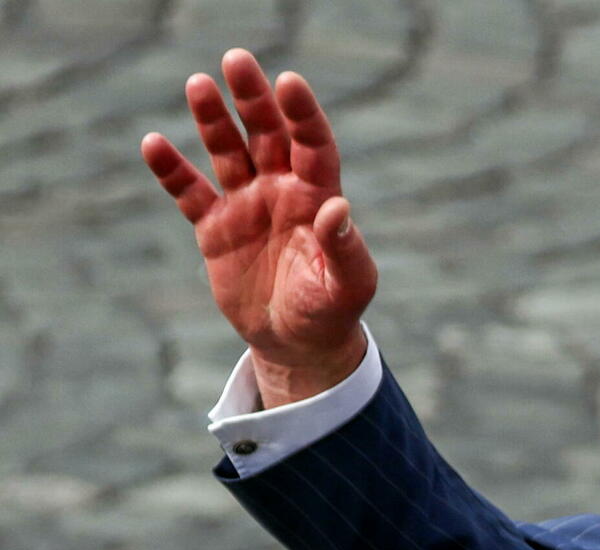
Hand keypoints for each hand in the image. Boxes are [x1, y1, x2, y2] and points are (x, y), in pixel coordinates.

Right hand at [142, 48, 375, 407]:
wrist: (297, 343)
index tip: (289, 82)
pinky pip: (190, 192)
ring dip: (213, 120)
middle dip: (253, 98)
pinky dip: (172, 170)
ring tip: (198, 84)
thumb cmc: (332, 311)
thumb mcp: (349, 285)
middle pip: (267, 133)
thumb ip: (344, 247)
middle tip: (237, 59)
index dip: (302, 113)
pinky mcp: (215, 228)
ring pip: (227, 151)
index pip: (312, 144)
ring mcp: (247, 205)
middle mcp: (282, 190)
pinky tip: (154, 143)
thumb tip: (337, 209)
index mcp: (319, 196)